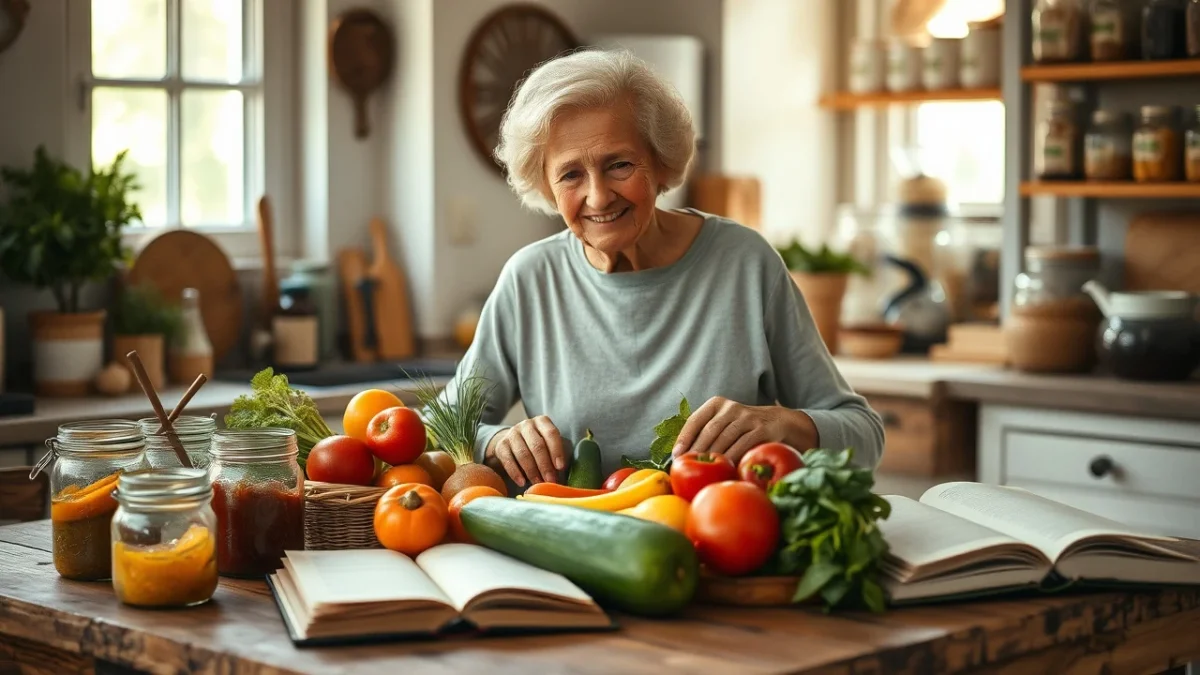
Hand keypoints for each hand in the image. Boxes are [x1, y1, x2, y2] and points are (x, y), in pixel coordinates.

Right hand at [485, 416, 565, 486]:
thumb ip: (556, 455)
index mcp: (542, 422)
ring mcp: (512, 434)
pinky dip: (515, 473)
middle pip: (537, 445)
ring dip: (532, 471)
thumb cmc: (539, 445)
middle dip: (544, 465)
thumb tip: (561, 477)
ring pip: (523, 454)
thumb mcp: (549, 444)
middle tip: (550, 480)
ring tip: (538, 483)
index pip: (551, 434)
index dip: (556, 450)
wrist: (514, 442)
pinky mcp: (501, 445)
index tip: (560, 467)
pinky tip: (522, 482)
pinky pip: (508, 460)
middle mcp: (526, 424)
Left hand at [670, 397, 816, 465]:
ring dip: (714, 457)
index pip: (695, 420)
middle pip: (710, 431)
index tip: (676, 455)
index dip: (684, 438)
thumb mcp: (724, 424)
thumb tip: (678, 457)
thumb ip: (706, 434)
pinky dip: (733, 459)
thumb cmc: (743, 429)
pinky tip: (726, 470)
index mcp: (717, 404)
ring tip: (704, 473)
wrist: (780, 422)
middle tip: (688, 468)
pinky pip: (743, 446)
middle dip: (697, 451)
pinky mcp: (762, 429)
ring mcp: (748, 417)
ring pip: (726, 438)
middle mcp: (732, 408)